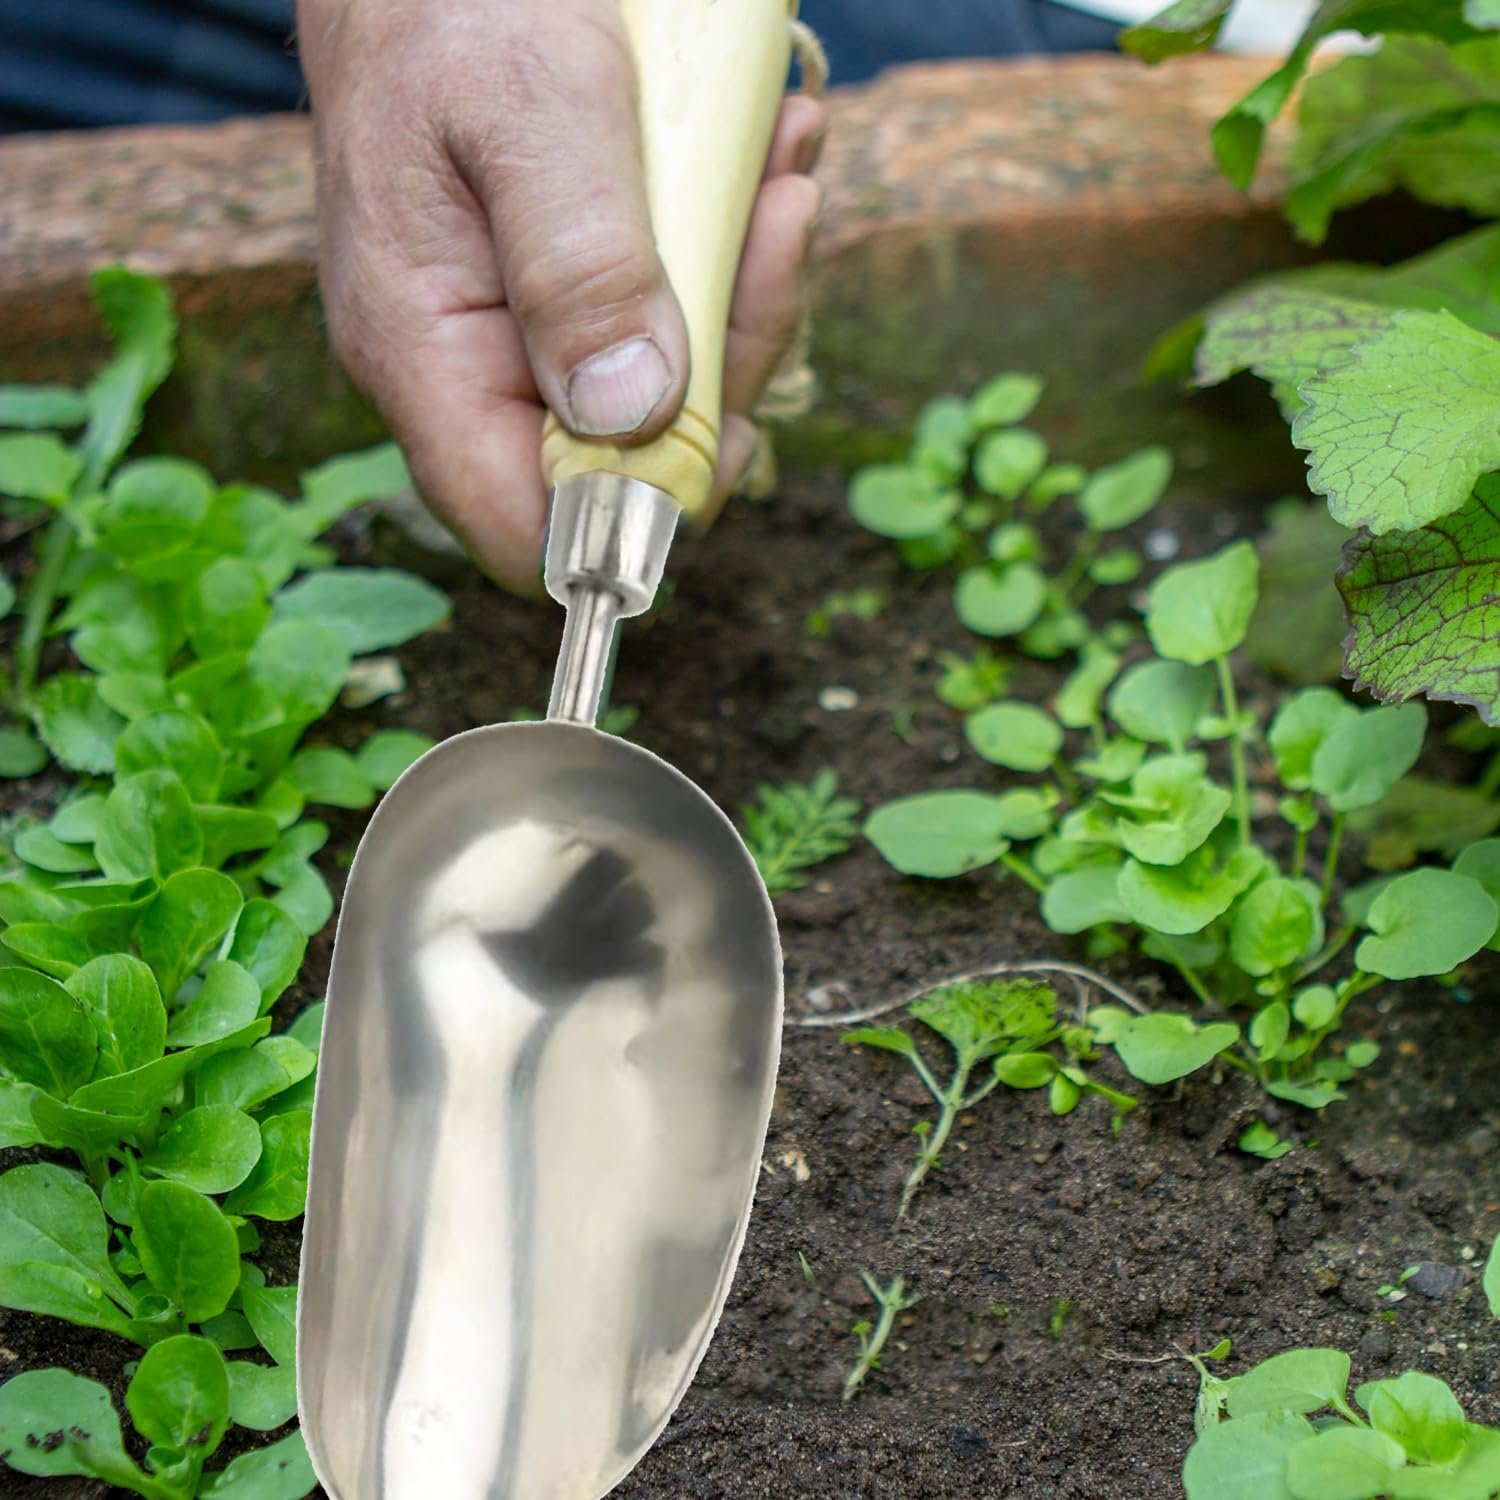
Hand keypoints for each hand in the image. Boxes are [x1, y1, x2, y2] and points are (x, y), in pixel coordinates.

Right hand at [298, 0, 823, 592]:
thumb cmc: (455, 9)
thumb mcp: (530, 112)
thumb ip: (579, 267)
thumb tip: (633, 414)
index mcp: (425, 355)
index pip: (523, 525)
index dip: (632, 516)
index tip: (725, 424)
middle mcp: (473, 372)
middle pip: (624, 467)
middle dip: (725, 367)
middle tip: (777, 227)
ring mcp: (527, 342)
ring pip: (667, 398)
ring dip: (745, 296)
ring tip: (778, 171)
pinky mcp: (576, 305)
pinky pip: (671, 327)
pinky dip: (731, 260)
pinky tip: (759, 171)